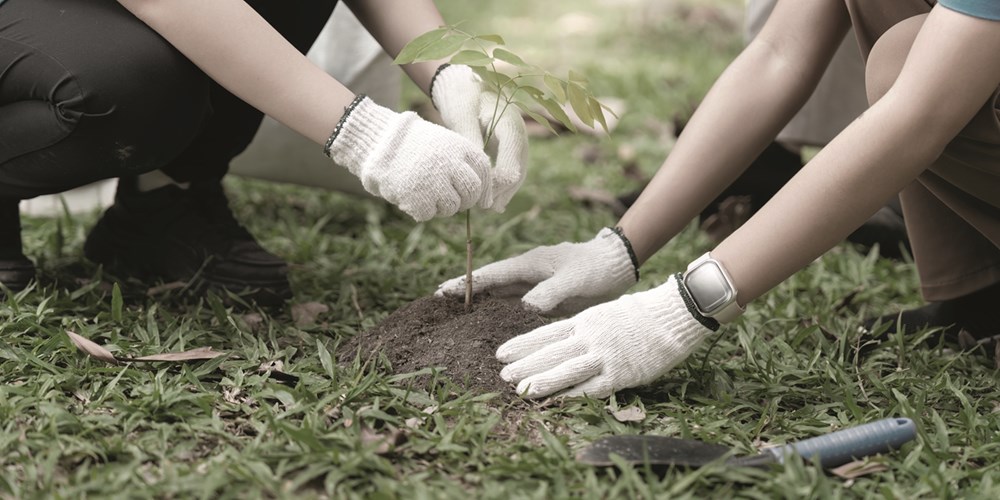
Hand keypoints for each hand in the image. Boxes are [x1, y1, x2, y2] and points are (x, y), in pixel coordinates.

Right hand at [325, 96, 489, 221]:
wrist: (378, 141)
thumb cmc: (414, 145)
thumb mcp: (444, 145)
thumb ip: (465, 167)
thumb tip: (488, 203)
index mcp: (460, 147)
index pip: (484, 172)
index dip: (485, 189)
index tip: (481, 199)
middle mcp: (451, 164)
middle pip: (472, 193)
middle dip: (465, 201)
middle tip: (451, 199)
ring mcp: (434, 182)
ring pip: (452, 207)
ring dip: (442, 207)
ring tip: (426, 193)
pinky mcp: (417, 197)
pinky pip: (429, 215)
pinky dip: (421, 210)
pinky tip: (412, 196)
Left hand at [431, 64, 528, 211]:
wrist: (465, 81)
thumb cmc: (461, 95)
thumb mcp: (462, 115)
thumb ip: (470, 140)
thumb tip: (477, 169)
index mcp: (510, 122)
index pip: (513, 159)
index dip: (499, 181)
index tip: (481, 194)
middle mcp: (518, 132)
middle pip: (519, 168)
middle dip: (504, 189)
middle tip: (486, 207)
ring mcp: (516, 139)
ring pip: (518, 170)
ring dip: (506, 190)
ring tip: (492, 208)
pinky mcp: (508, 145)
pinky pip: (511, 167)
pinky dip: (504, 184)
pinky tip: (496, 201)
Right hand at [436, 227, 637, 315]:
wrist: (616, 265)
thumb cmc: (596, 268)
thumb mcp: (573, 281)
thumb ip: (549, 293)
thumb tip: (523, 308)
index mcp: (529, 264)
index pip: (491, 276)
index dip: (467, 284)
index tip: (443, 291)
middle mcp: (526, 274)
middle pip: (489, 285)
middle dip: (465, 291)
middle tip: (438, 301)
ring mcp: (533, 286)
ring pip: (500, 295)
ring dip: (479, 302)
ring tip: (455, 313)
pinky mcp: (543, 297)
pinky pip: (515, 305)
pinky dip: (499, 311)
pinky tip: (489, 321)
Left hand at [496, 274, 719, 398]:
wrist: (672, 315)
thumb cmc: (640, 314)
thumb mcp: (605, 313)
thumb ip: (584, 327)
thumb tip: (562, 340)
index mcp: (585, 321)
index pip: (546, 334)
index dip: (522, 345)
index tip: (502, 353)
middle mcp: (590, 337)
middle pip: (550, 353)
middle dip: (525, 365)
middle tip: (503, 376)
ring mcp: (605, 356)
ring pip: (566, 370)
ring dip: (541, 381)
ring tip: (520, 391)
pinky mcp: (621, 373)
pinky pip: (591, 388)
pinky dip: (571, 396)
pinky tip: (554, 403)